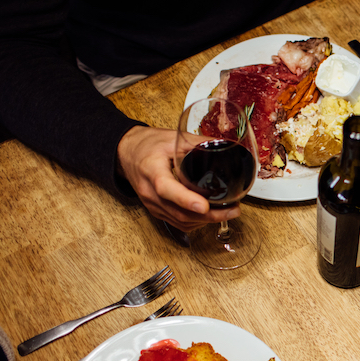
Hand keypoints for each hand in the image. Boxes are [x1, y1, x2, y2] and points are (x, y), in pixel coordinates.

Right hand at [116, 126, 239, 231]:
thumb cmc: (148, 145)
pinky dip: (195, 222)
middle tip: (232, 210)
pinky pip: (176, 222)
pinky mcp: (155, 210)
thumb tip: (225, 145)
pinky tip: (210, 216)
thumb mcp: (171, 138)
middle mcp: (149, 192)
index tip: (205, 206)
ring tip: (228, 212)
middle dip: (209, 216)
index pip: (166, 189)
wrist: (127, 152)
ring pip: (180, 221)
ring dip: (205, 221)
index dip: (186, 200)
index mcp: (151, 170)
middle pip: (178, 212)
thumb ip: (198, 143)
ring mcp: (151, 204)